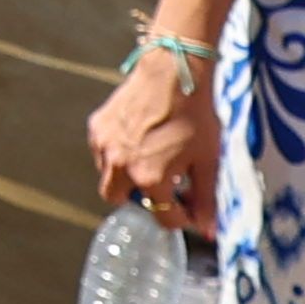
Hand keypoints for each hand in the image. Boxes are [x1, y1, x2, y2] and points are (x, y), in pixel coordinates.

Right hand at [88, 42, 217, 224]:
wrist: (172, 74)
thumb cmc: (195, 116)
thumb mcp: (208, 160)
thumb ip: (206, 199)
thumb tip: (208, 230)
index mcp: (150, 178)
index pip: (162, 217)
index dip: (180, 216)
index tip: (188, 207)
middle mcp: (121, 167)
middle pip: (120, 201)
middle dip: (139, 198)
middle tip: (160, 183)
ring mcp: (104, 147)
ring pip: (107, 177)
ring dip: (125, 176)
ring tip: (149, 157)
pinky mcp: (96, 129)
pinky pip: (102, 154)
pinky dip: (116, 154)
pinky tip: (137, 139)